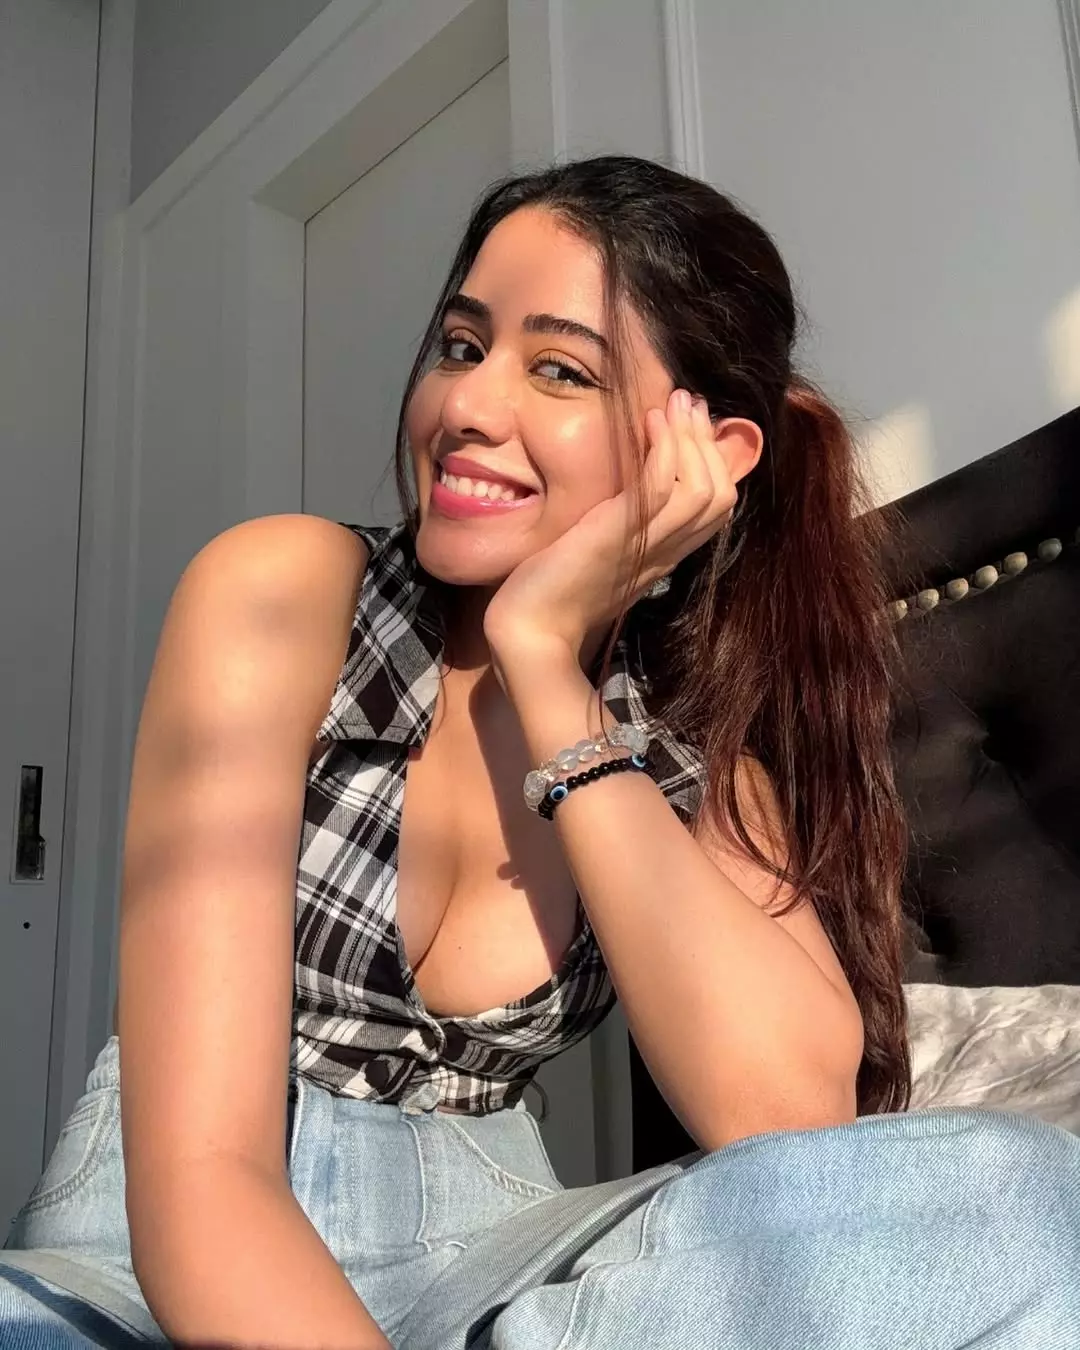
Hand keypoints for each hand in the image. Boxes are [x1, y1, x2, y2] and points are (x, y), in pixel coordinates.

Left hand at [483, 387, 738, 671]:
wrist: (529, 631)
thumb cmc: (552, 594)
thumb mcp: (597, 552)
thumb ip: (620, 525)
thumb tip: (626, 489)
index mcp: (663, 555)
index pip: (717, 508)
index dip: (714, 462)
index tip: (690, 425)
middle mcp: (663, 551)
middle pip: (721, 495)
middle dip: (710, 441)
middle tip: (688, 402)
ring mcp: (644, 545)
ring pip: (704, 489)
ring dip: (692, 437)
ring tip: (674, 402)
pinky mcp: (616, 537)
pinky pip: (661, 490)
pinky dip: (664, 450)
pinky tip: (649, 422)